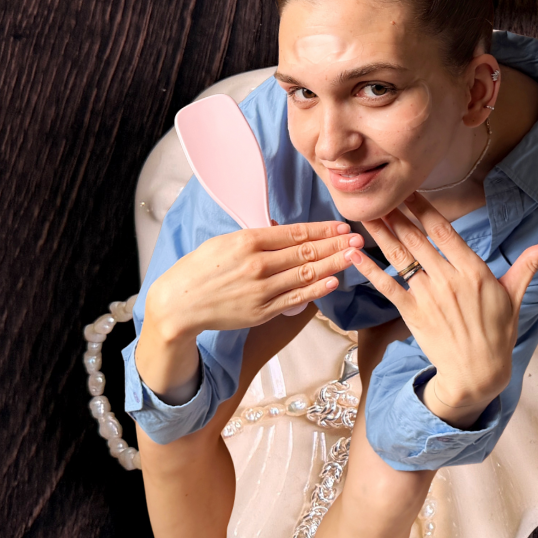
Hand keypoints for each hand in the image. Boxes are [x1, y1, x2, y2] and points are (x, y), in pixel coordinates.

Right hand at [146, 220, 363, 342]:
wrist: (178, 304)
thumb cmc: (199, 270)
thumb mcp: (224, 242)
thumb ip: (257, 238)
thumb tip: (284, 231)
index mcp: (248, 241)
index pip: (295, 233)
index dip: (323, 229)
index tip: (342, 226)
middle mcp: (258, 264)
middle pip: (307, 252)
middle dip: (336, 244)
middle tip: (358, 239)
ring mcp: (262, 289)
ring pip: (307, 274)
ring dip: (334, 264)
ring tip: (353, 256)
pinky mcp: (262, 310)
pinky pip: (297, 298)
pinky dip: (318, 289)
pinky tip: (335, 281)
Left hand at [347, 192, 537, 428]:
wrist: (477, 373)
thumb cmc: (498, 333)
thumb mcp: (515, 296)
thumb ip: (528, 266)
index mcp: (474, 271)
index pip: (444, 232)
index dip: (424, 209)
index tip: (409, 191)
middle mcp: (448, 280)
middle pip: (417, 239)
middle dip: (396, 214)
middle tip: (379, 194)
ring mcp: (428, 297)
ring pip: (400, 258)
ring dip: (380, 234)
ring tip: (365, 213)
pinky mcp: (412, 314)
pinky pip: (387, 286)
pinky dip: (369, 270)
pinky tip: (354, 254)